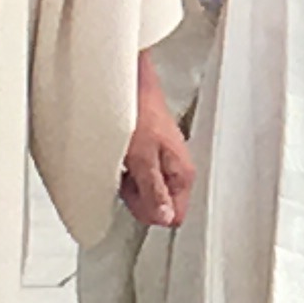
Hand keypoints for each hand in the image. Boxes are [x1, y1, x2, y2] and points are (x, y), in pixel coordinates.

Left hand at [120, 54, 192, 228]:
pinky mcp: (149, 153)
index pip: (174, 215)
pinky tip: (120, 159)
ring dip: (130, 185)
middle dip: (138, 199)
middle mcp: (176, 168)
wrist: (129, 84)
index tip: (135, 197)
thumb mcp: (142, 159)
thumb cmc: (138, 112)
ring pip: (147, 192)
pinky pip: (138, 177)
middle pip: (159, 205)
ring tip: (122, 165)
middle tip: (126, 178)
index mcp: (183, 172)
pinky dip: (125, 172)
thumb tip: (165, 218)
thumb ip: (154, 192)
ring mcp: (162, 160)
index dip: (150, 212)